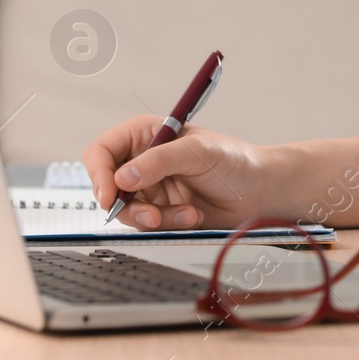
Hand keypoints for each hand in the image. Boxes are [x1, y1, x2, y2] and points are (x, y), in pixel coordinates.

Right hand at [81, 114, 279, 229]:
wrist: (259, 192)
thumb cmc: (233, 161)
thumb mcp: (197, 152)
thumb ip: (159, 161)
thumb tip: (123, 177)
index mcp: (145, 134)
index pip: (102, 151)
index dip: (100, 173)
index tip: (110, 196)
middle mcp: (142, 160)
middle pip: (107, 186)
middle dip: (126, 205)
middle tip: (151, 216)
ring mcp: (150, 188)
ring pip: (127, 211)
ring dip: (154, 217)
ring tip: (186, 214)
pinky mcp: (161, 212)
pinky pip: (148, 225)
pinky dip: (169, 224)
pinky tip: (193, 216)